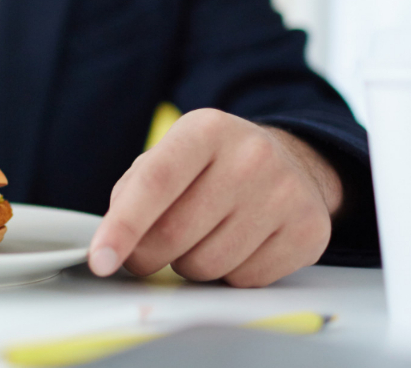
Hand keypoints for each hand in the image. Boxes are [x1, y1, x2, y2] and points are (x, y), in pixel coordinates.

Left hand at [87, 108, 342, 287]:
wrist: (290, 164)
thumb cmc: (212, 167)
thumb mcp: (169, 157)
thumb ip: (133, 192)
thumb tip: (112, 244)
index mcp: (206, 129)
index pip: (155, 182)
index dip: (123, 226)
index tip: (100, 260)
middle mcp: (251, 156)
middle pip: (175, 233)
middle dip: (147, 255)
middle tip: (147, 251)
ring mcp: (285, 193)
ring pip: (207, 265)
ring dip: (190, 265)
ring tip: (203, 237)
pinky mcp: (309, 231)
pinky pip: (245, 280)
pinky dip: (229, 274)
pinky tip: (238, 245)